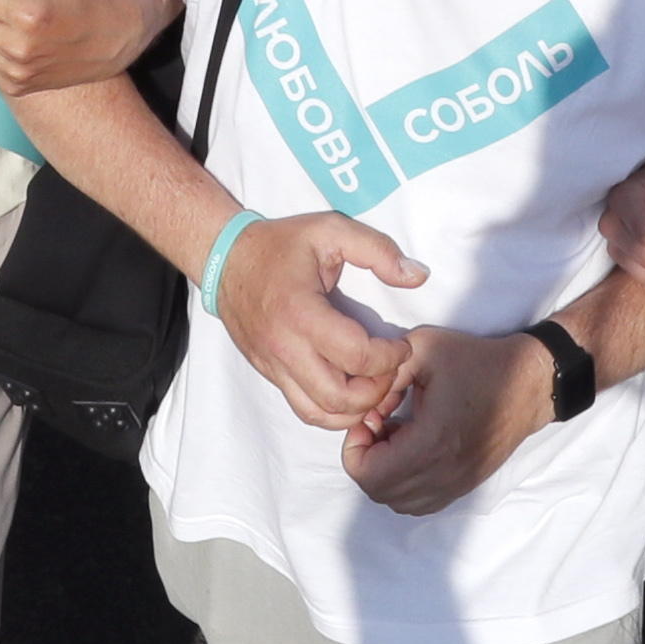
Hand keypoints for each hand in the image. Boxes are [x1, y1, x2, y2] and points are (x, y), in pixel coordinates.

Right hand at [215, 210, 422, 436]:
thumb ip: (378, 250)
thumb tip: (418, 276)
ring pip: (320, 414)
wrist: (226, 259)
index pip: (356, 356)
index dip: (390, 358)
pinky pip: (303, 409)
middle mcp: (284, 347)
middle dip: (377, 390)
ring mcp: (273, 366)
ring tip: (373, 384)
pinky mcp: (269, 374)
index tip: (402, 345)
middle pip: (340, 397)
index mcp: (301, 312)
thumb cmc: (281, 244)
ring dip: (355, 408)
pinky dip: (332, 412)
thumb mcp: (331, 229)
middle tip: (390, 369)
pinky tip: (351, 394)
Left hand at [344, 325, 551, 517]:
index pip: (368, 474)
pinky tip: (412, 451)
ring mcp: (455, 485)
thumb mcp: (422, 348)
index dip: (354, 448)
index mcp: (431, 442)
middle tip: (379, 424)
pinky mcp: (464, 486)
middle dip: (366, 459)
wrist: (527, 384)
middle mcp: (443, 474)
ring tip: (395, 438)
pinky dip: (404, 485)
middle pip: (378, 492)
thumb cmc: (476, 362)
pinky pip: (420, 504)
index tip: (370, 417)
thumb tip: (367, 406)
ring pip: (398, 503)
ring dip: (384, 474)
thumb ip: (384, 373)